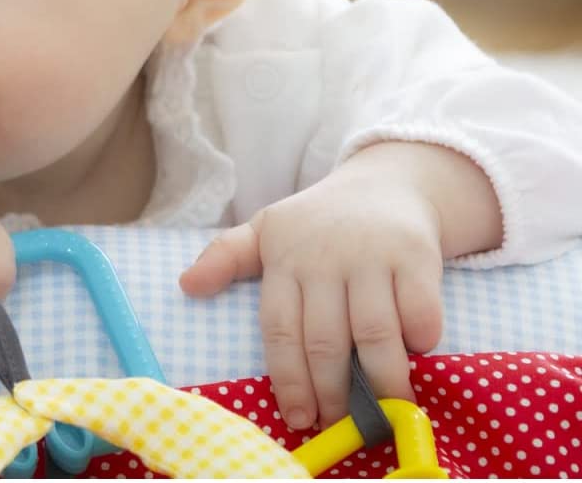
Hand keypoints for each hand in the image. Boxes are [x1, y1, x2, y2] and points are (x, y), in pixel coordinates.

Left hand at [179, 151, 445, 429]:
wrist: (387, 182)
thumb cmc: (319, 220)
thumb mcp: (266, 228)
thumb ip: (226, 257)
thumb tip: (186, 286)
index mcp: (285, 259)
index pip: (279, 328)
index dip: (288, 378)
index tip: (297, 417)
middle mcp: (325, 260)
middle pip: (325, 340)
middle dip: (331, 391)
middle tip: (338, 425)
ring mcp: (371, 257)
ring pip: (374, 332)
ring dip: (381, 379)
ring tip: (384, 411)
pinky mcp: (415, 255)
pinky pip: (420, 310)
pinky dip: (421, 339)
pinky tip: (417, 355)